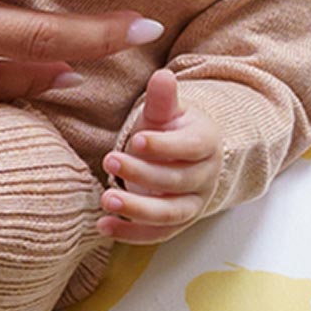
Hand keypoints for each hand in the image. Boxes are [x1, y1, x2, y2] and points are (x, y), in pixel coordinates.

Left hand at [96, 70, 221, 243]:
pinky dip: (130, 233)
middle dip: (142, 174)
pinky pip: (156, 235)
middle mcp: (205, 177)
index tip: (136, 141)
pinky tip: (104, 225)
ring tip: (106, 200)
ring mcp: (192, 204)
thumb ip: (163, 99)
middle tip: (109, 161)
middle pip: (176, 181)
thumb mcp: (166, 112)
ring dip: (137, 210)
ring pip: (170, 214)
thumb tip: (162, 76)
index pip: (190, 148)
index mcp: (206, 143)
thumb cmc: (169, 130)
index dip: (164, 146)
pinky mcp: (175, 224)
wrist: (180, 157)